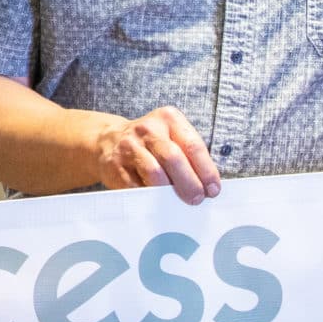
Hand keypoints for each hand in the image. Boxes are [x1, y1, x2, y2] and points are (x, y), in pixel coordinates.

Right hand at [90, 105, 220, 203]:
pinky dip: (150, 198)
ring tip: (178, 202)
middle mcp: (148, 129)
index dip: (206, 171)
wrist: (109, 140)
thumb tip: (207, 187)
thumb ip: (189, 157)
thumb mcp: (171, 138)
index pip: (192, 145)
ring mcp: (129, 146)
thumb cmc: (151, 144)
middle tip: (196, 199)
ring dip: (169, 192)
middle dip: (189, 183)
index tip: (213, 189)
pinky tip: (157, 202)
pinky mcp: (115, 165)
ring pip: (154, 173)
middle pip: (173, 158)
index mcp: (168, 119)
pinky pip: (136, 186)